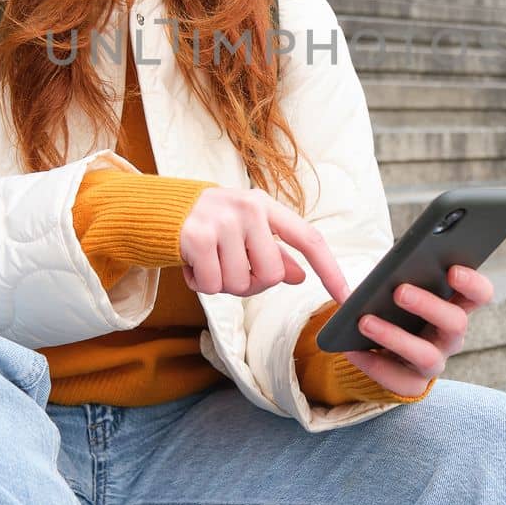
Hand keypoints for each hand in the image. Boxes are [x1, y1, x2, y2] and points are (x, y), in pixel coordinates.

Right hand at [179, 187, 350, 301]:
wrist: (159, 209)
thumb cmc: (211, 223)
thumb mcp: (246, 230)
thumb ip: (274, 252)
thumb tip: (300, 276)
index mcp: (266, 206)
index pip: (308, 239)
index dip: (329, 270)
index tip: (346, 298)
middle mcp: (248, 209)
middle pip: (272, 275)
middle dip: (251, 282)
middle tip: (229, 265)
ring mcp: (223, 222)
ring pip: (240, 284)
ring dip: (223, 284)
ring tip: (209, 261)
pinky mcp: (198, 237)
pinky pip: (213, 286)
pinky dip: (202, 284)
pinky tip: (194, 264)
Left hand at [343, 265, 494, 397]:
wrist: (381, 349)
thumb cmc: (393, 307)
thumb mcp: (395, 286)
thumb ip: (388, 273)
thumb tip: (358, 259)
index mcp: (454, 305)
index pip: (479, 295)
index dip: (472, 284)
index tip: (452, 270)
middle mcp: (450, 336)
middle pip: (456, 323)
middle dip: (428, 305)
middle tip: (399, 291)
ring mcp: (435, 362)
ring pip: (427, 355)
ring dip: (394, 337)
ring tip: (364, 322)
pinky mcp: (413, 384)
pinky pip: (396, 379)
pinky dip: (372, 363)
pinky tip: (351, 348)